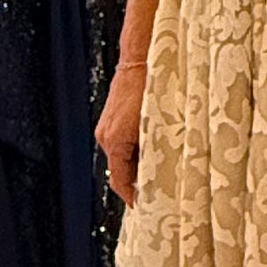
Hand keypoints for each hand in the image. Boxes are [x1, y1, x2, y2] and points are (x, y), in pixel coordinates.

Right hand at [96, 57, 148, 206]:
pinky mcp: (111, 118)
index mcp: (115, 141)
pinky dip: (134, 152)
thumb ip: (157, 151)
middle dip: (137, 183)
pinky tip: (152, 151)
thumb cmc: (154, 89)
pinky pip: (121, 143)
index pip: (121, 181)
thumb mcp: (159, 125)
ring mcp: (106, 126)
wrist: (141, 58)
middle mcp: (105, 136)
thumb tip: (161, 174)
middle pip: (121, 170)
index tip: (144, 208)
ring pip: (122, 156)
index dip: (133, 197)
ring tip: (159, 174)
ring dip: (137, 166)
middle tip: (158, 194)